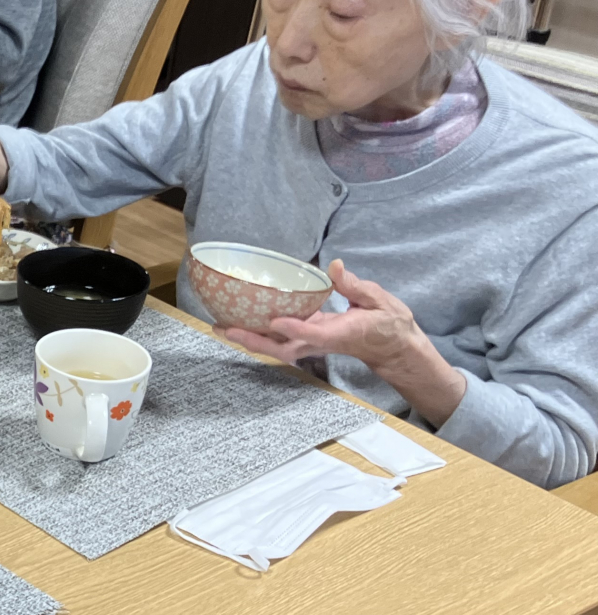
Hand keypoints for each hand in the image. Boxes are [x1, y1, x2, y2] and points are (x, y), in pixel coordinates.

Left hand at [218, 260, 467, 424]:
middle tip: (225, 328)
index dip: (294, 328)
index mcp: (340, 333)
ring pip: (276, 347)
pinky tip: (240, 324)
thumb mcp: (380, 301)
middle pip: (282, 347)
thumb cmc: (389, 323)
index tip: (276, 320)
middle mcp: (321, 341)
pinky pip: (280, 342)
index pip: (313, 332)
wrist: (394, 347)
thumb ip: (356, 286)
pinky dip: (259, 335)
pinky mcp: (309, 340)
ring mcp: (313, 343)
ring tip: (221, 328)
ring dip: (250, 340)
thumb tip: (335, 266)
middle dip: (254, 340)